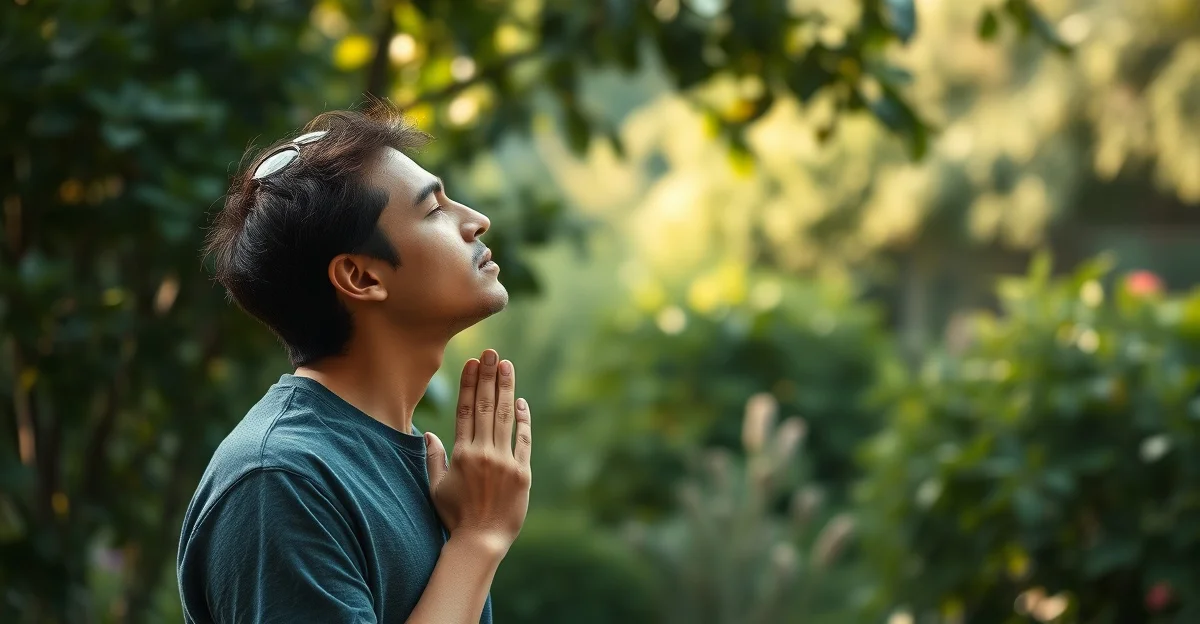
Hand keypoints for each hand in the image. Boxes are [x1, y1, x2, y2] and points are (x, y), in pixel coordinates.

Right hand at [424, 349, 531, 554]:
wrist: (480, 542)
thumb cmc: (454, 516)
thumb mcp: (436, 487)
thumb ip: (433, 458)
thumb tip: (427, 433)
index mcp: (461, 454)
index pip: (466, 410)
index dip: (470, 384)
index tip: (473, 362)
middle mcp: (483, 453)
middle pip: (487, 407)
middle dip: (490, 377)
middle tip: (493, 353)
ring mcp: (505, 462)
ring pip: (506, 417)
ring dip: (507, 389)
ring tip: (507, 366)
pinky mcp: (523, 473)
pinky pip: (524, 440)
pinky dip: (523, 420)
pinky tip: (521, 403)